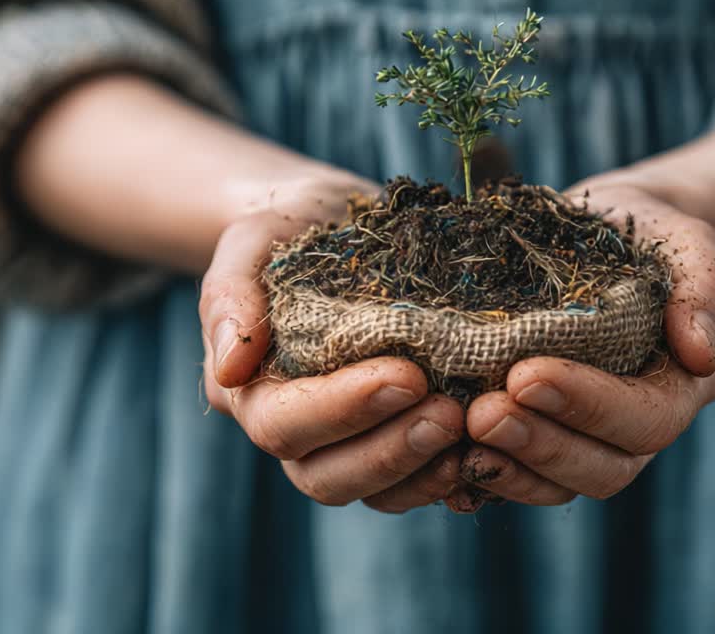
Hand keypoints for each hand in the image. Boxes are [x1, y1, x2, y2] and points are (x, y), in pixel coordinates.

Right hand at [200, 172, 466, 512]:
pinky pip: (415, 481)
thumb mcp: (252, 243)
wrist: (331, 223)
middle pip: (327, 476)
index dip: (343, 409)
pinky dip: (449, 475)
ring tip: (471, 429)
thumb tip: (230, 368)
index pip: (284, 424)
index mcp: (251, 391)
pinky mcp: (392, 438)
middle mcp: (295, 430)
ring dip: (423, 469)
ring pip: (375, 490)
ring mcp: (346, 442)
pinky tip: (484, 450)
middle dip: (390, 451)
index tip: (407, 375)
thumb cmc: (285, 231)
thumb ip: (232, 298)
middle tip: (450, 414)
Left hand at [455, 184, 714, 506]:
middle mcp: (641, 426)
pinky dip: (485, 475)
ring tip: (462, 432)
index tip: (525, 374)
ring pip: (559, 483)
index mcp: (684, 386)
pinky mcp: (545, 436)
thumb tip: (700, 354)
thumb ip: (703, 288)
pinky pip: (521, 476)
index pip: (647, 418)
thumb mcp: (687, 243)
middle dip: (541, 444)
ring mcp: (592, 439)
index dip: (589, 406)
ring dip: (510, 465)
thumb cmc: (650, 234)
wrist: (608, 230)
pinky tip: (447, 460)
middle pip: (604, 468)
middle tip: (481, 414)